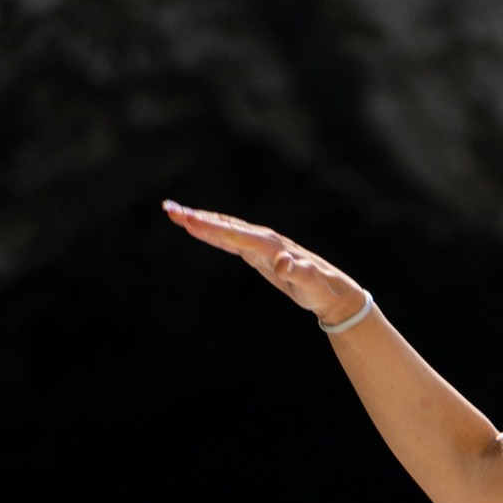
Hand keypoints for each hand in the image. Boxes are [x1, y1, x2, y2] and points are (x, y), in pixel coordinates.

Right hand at [162, 201, 367, 324]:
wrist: (333, 292)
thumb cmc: (321, 290)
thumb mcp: (311, 285)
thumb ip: (299, 273)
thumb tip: (284, 263)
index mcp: (270, 245)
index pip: (235, 234)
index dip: (211, 228)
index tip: (188, 220)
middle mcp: (263, 240)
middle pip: (225, 226)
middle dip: (197, 218)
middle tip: (169, 210)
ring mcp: (259, 245)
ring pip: (225, 229)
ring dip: (200, 221)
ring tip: (174, 214)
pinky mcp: (258, 253)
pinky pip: (230, 239)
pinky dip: (212, 232)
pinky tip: (198, 228)